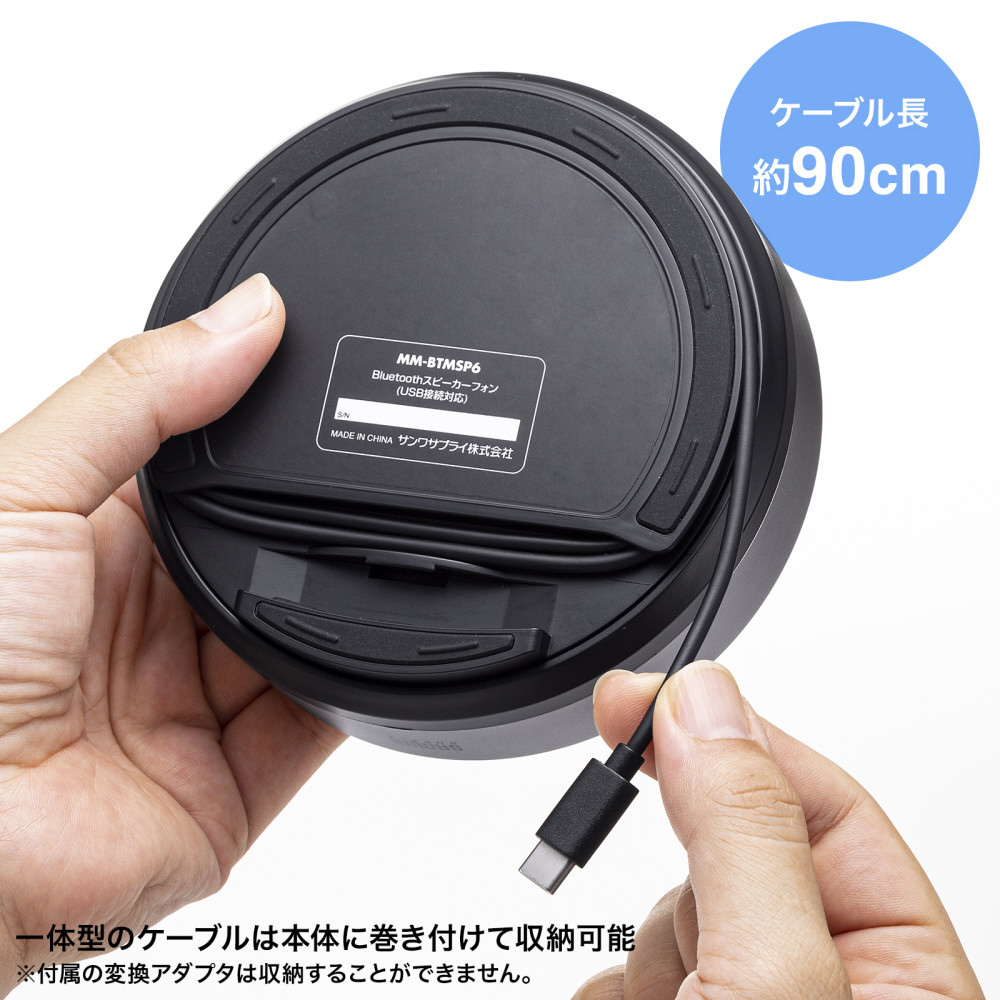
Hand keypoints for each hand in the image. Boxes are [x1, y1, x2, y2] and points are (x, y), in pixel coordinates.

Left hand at [0, 275, 344, 991]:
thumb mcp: (27, 485)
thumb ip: (139, 394)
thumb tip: (249, 315)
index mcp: (95, 548)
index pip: (206, 479)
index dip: (262, 442)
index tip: (325, 396)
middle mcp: (147, 627)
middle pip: (265, 558)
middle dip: (305, 532)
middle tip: (342, 499)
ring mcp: (191, 709)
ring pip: (302, 639)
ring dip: (332, 608)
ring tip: (350, 576)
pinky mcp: (229, 791)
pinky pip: (319, 727)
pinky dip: (355, 691)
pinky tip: (370, 647)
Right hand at [574, 661, 983, 999]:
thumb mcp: (769, 983)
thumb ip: (745, 833)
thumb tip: (706, 701)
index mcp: (906, 981)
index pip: (828, 806)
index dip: (734, 740)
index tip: (643, 697)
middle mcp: (830, 990)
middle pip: (734, 857)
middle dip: (686, 886)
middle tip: (680, 945)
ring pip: (672, 916)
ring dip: (645, 953)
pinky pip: (623, 968)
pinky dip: (609, 981)